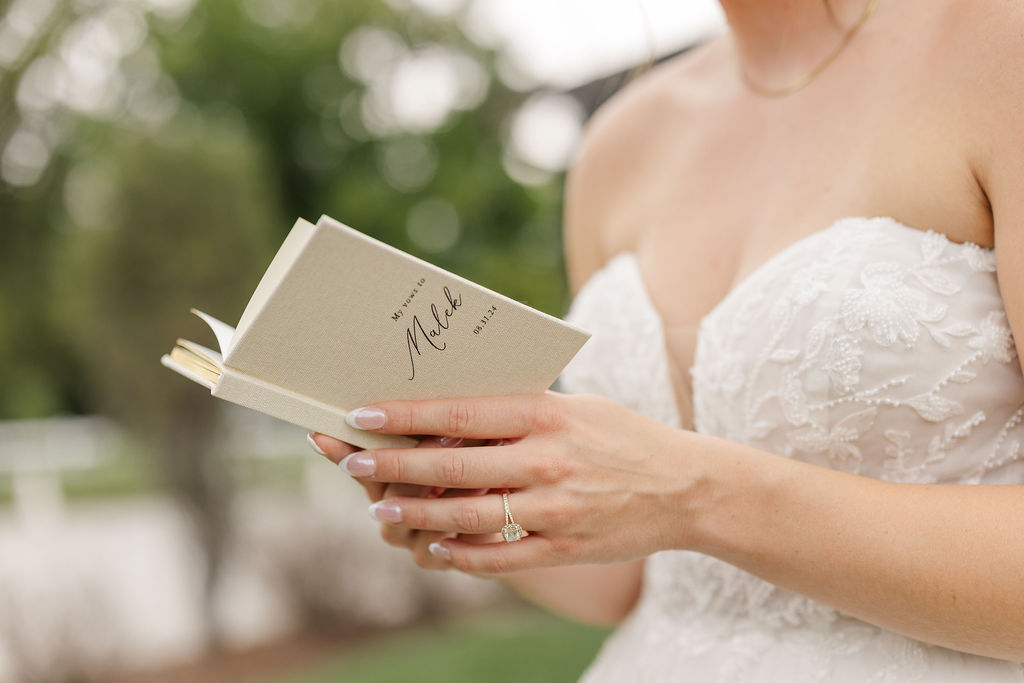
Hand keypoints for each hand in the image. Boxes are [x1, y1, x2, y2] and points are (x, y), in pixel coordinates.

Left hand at [334, 393, 701, 574]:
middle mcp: (546, 460)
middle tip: (351, 460)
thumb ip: (521, 411)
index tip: (363, 413)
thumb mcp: (578, 408)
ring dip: (415, 513)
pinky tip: (434, 548)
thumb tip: (454, 412)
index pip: (460, 411)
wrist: (688, 488)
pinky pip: (500, 557)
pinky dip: (460, 556)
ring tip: (380, 509)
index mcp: (547, 415)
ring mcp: (554, 508)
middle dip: (393, 464)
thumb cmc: (625, 437)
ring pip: (466, 516)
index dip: (405, 414)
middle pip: (452, 465)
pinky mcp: (564, 546)